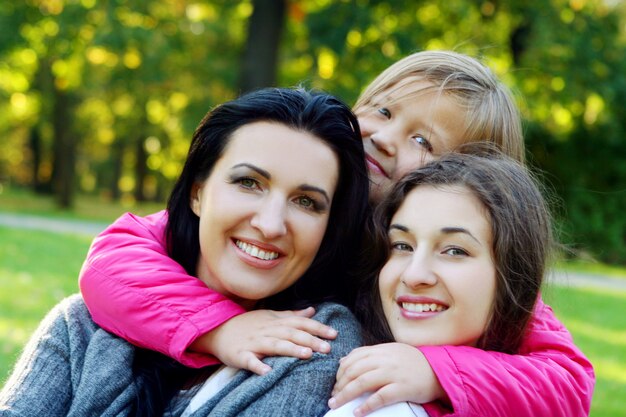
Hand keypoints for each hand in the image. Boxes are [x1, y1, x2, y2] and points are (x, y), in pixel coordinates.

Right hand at [190, 307, 337, 374]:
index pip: (300, 323)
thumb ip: (292, 315)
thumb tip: (313, 311)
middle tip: (327, 348)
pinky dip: (258, 365)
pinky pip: (250, 361)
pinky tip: (268, 372)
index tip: (334, 334)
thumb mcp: (270, 316)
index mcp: (275, 321)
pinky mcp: (240, 354)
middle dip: (310, 340)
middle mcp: (267, 330)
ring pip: (275, 345)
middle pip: (291, 333)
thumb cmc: (248, 324)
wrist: (217, 329)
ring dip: (291, 349)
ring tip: (306, 355)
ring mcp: (254, 342)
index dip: (317, 327)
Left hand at [328, 343, 444, 415]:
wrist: (438, 371)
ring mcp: (393, 374)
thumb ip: (368, 354)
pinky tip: (357, 412)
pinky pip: (380, 397)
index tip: (335, 383)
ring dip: (345, 395)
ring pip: (362, 382)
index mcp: (381, 350)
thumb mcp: (390, 352)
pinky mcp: (402, 388)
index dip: (340, 371)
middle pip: (354, 371)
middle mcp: (385, 360)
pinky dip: (366, 405)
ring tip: (336, 404)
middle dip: (339, 385)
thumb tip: (344, 360)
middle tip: (332, 397)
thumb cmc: (412, 362)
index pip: (353, 358)